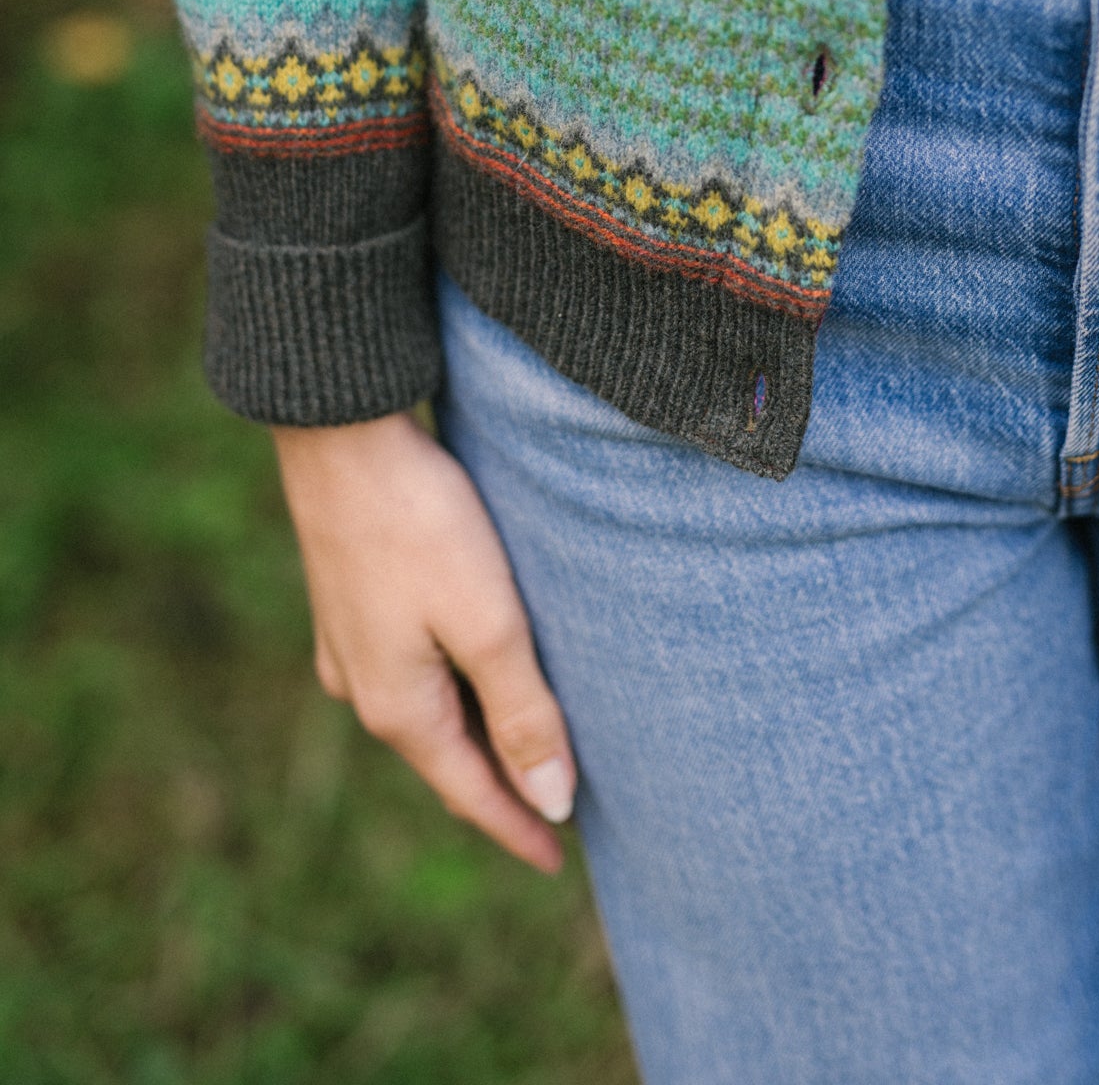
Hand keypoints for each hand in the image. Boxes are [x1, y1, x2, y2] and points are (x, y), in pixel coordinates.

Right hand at [272, 411, 575, 872]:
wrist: (340, 434)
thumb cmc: (421, 523)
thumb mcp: (488, 623)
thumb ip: (523, 713)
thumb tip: (552, 800)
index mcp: (398, 707)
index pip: (472, 793)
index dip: (520, 828)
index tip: (561, 862)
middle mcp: (364, 687)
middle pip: (447, 756)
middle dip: (499, 784)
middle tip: (555, 810)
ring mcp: (349, 642)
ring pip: (426, 710)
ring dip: (475, 731)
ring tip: (522, 743)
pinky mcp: (351, 599)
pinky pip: (410, 668)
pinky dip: (452, 685)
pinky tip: (469, 670)